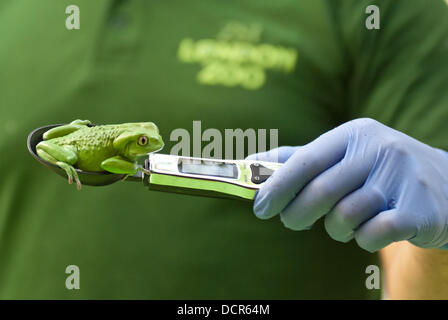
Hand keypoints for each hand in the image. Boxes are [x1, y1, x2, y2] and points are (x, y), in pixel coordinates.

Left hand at [247, 118, 447, 251]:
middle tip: (290, 222)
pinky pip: (374, 234)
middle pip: (322, 191)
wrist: (444, 184)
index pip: (305, 161)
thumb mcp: (342, 154)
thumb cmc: (376, 170)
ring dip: (335, 228)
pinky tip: (370, 231)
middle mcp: (379, 150)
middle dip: (296, 214)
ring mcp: (402, 178)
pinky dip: (363, 240)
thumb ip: (298, 159)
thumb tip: (250, 164)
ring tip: (341, 223)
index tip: (259, 208)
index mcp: (354, 134)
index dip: (277, 187)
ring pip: (346, 216)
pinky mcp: (420, 209)